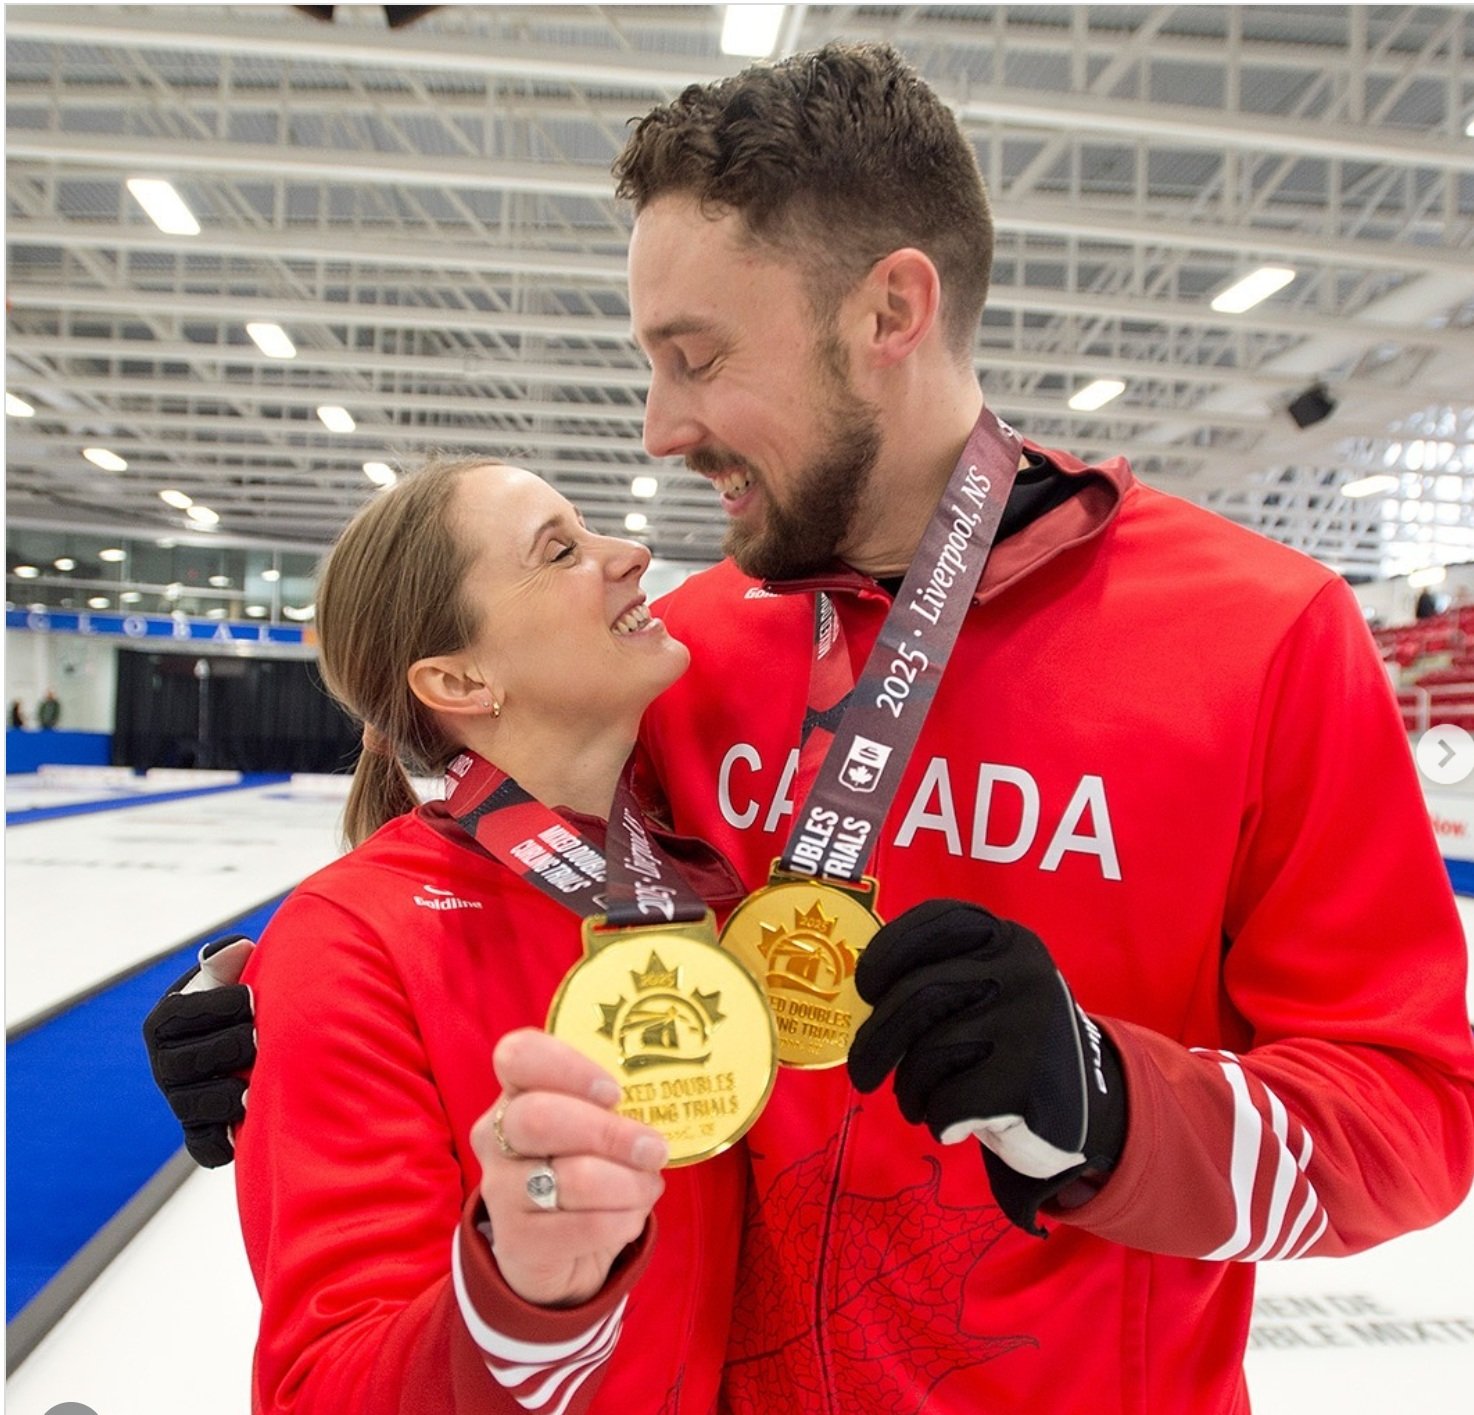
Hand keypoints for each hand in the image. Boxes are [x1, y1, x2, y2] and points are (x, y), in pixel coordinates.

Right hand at [142, 936, 256, 1167]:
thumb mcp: (234, 972)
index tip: (253, 999)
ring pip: (191, 1106)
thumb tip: (236, 950)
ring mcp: (180, 1099)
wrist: (257, 1039)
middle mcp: (164, 1063)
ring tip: (256, 1088)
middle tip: (261, 1040)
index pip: (181, 1015)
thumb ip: (229, 959)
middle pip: (184, 1063)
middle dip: (227, 1049)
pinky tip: (243, 1136)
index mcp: (166, 1020)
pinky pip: (203, 1146)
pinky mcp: (200, 1130)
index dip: (219, 1008)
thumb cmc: (245, 996)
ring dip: (225, 1097)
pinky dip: (220, 1146)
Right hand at [472, 1029, 668, 1306]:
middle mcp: (496, 1135)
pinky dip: (621, 1221)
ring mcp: (500, 1188)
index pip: (519, 1056)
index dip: (568, 1068)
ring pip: (571, 1177)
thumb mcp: (593, 1127)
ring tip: (649, 1186)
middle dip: (610, 1133)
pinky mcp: (516, 1240)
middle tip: (654, 1148)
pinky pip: (584, 1225)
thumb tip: (661, 1105)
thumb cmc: (583, 1166)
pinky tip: (630, 1217)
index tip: (615, 1093)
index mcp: (516, 1091)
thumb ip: (611, 1109)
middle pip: (539, 1117)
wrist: (556, 1250)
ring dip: (628, 1183)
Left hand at [847, 900, 1125, 1235]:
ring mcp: (1031, 1024)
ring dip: (910, 1088)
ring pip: (929, 1053)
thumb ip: (940, 977)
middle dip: (877, 1040)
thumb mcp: (989, 993)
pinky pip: (949, 1101)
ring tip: (919, 1102)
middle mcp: (1023, 972)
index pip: (936, 922)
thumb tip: (862, 990)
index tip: (869, 987)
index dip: (888, 951)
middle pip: (917, 995)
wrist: (1086, 1113)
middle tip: (863, 1072)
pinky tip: (955, 1125)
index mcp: (1009, 940)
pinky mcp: (1030, 1081)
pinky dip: (939, 1119)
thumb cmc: (1010, 1047)